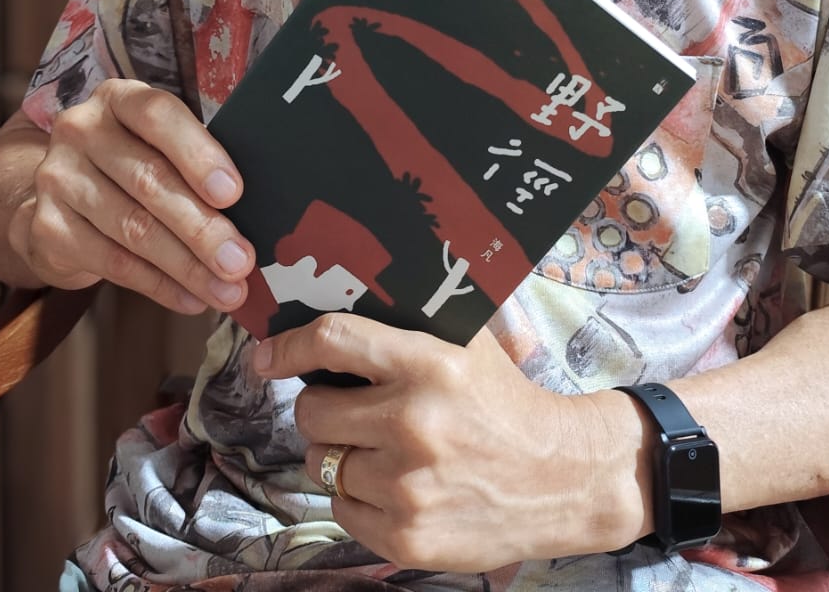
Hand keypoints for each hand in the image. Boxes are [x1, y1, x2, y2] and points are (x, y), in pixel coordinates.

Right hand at [12, 78, 254, 312]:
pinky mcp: (46, 227)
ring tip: (226, 289)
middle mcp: (81, 129)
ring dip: (186, 266)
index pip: (157, 116)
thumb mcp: (157, 145)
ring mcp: (57, 178)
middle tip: (240, 261)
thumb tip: (255, 211)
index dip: (197, 154)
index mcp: (118, 98)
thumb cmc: (131, 165)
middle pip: (148, 180)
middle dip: (201, 227)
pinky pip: (113, 263)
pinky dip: (159, 286)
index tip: (234, 193)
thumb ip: (195, 164)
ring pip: (133, 228)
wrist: (57, 198)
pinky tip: (191, 299)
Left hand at [252, 314, 647, 569]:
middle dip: (322, 409)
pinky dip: (357, 499)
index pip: (333, 342)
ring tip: (382, 450)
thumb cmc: (504, 401)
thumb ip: (408, 324)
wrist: (562, 477)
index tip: (266, 355)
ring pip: (322, 464)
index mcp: (428, 364)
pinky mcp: (407, 538)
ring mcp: (408, 487)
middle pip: (313, 412)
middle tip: (349, 410)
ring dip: (341, 456)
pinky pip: (340, 510)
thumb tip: (336, 291)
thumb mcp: (467, 343)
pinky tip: (394, 487)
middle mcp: (413, 423)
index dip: (288, 346)